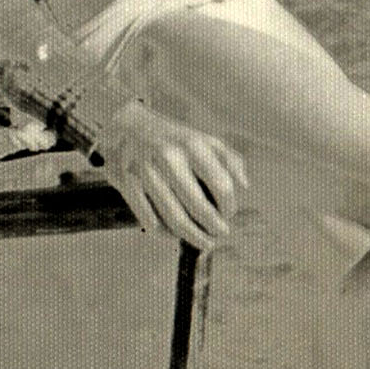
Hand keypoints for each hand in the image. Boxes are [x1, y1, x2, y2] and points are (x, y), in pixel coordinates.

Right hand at [96, 100, 244, 248]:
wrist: (125, 126)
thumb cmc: (171, 138)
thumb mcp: (202, 138)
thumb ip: (229, 159)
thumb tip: (244, 186)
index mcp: (193, 145)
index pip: (222, 185)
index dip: (230, 206)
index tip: (228, 213)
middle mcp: (170, 158)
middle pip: (199, 208)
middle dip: (215, 227)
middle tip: (220, 233)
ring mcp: (146, 172)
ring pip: (174, 219)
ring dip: (193, 237)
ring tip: (204, 242)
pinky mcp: (127, 184)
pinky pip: (150, 220)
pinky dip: (164, 233)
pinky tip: (173, 234)